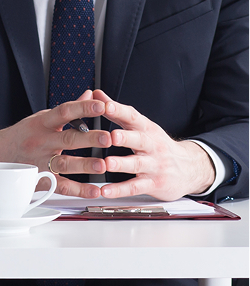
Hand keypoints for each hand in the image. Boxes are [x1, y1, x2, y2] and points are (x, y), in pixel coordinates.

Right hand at [0, 92, 111, 196]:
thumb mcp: (41, 118)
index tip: (101, 106)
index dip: (83, 108)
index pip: (64, 112)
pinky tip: (94, 189)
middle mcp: (42, 142)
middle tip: (108, 138)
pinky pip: (61, 186)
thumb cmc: (22, 136)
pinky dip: (78, 189)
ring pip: (64, 163)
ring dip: (85, 165)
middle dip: (89, 139)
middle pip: (67, 139)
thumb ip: (68, 110)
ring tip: (103, 165)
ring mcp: (40, 161)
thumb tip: (90, 95)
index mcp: (43, 123)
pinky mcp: (40, 179)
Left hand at [89, 91, 217, 199]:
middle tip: (111, 136)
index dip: (119, 110)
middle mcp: (151, 146)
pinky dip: (119, 190)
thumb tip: (95, 94)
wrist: (190, 168)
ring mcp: (153, 165)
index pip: (133, 117)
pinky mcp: (153, 184)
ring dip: (121, 164)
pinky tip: (105, 191)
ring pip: (136, 164)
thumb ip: (117, 112)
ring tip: (107, 163)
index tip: (105, 105)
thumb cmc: (157, 146)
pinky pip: (134, 187)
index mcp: (147, 129)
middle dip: (125, 137)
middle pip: (139, 140)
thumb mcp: (141, 126)